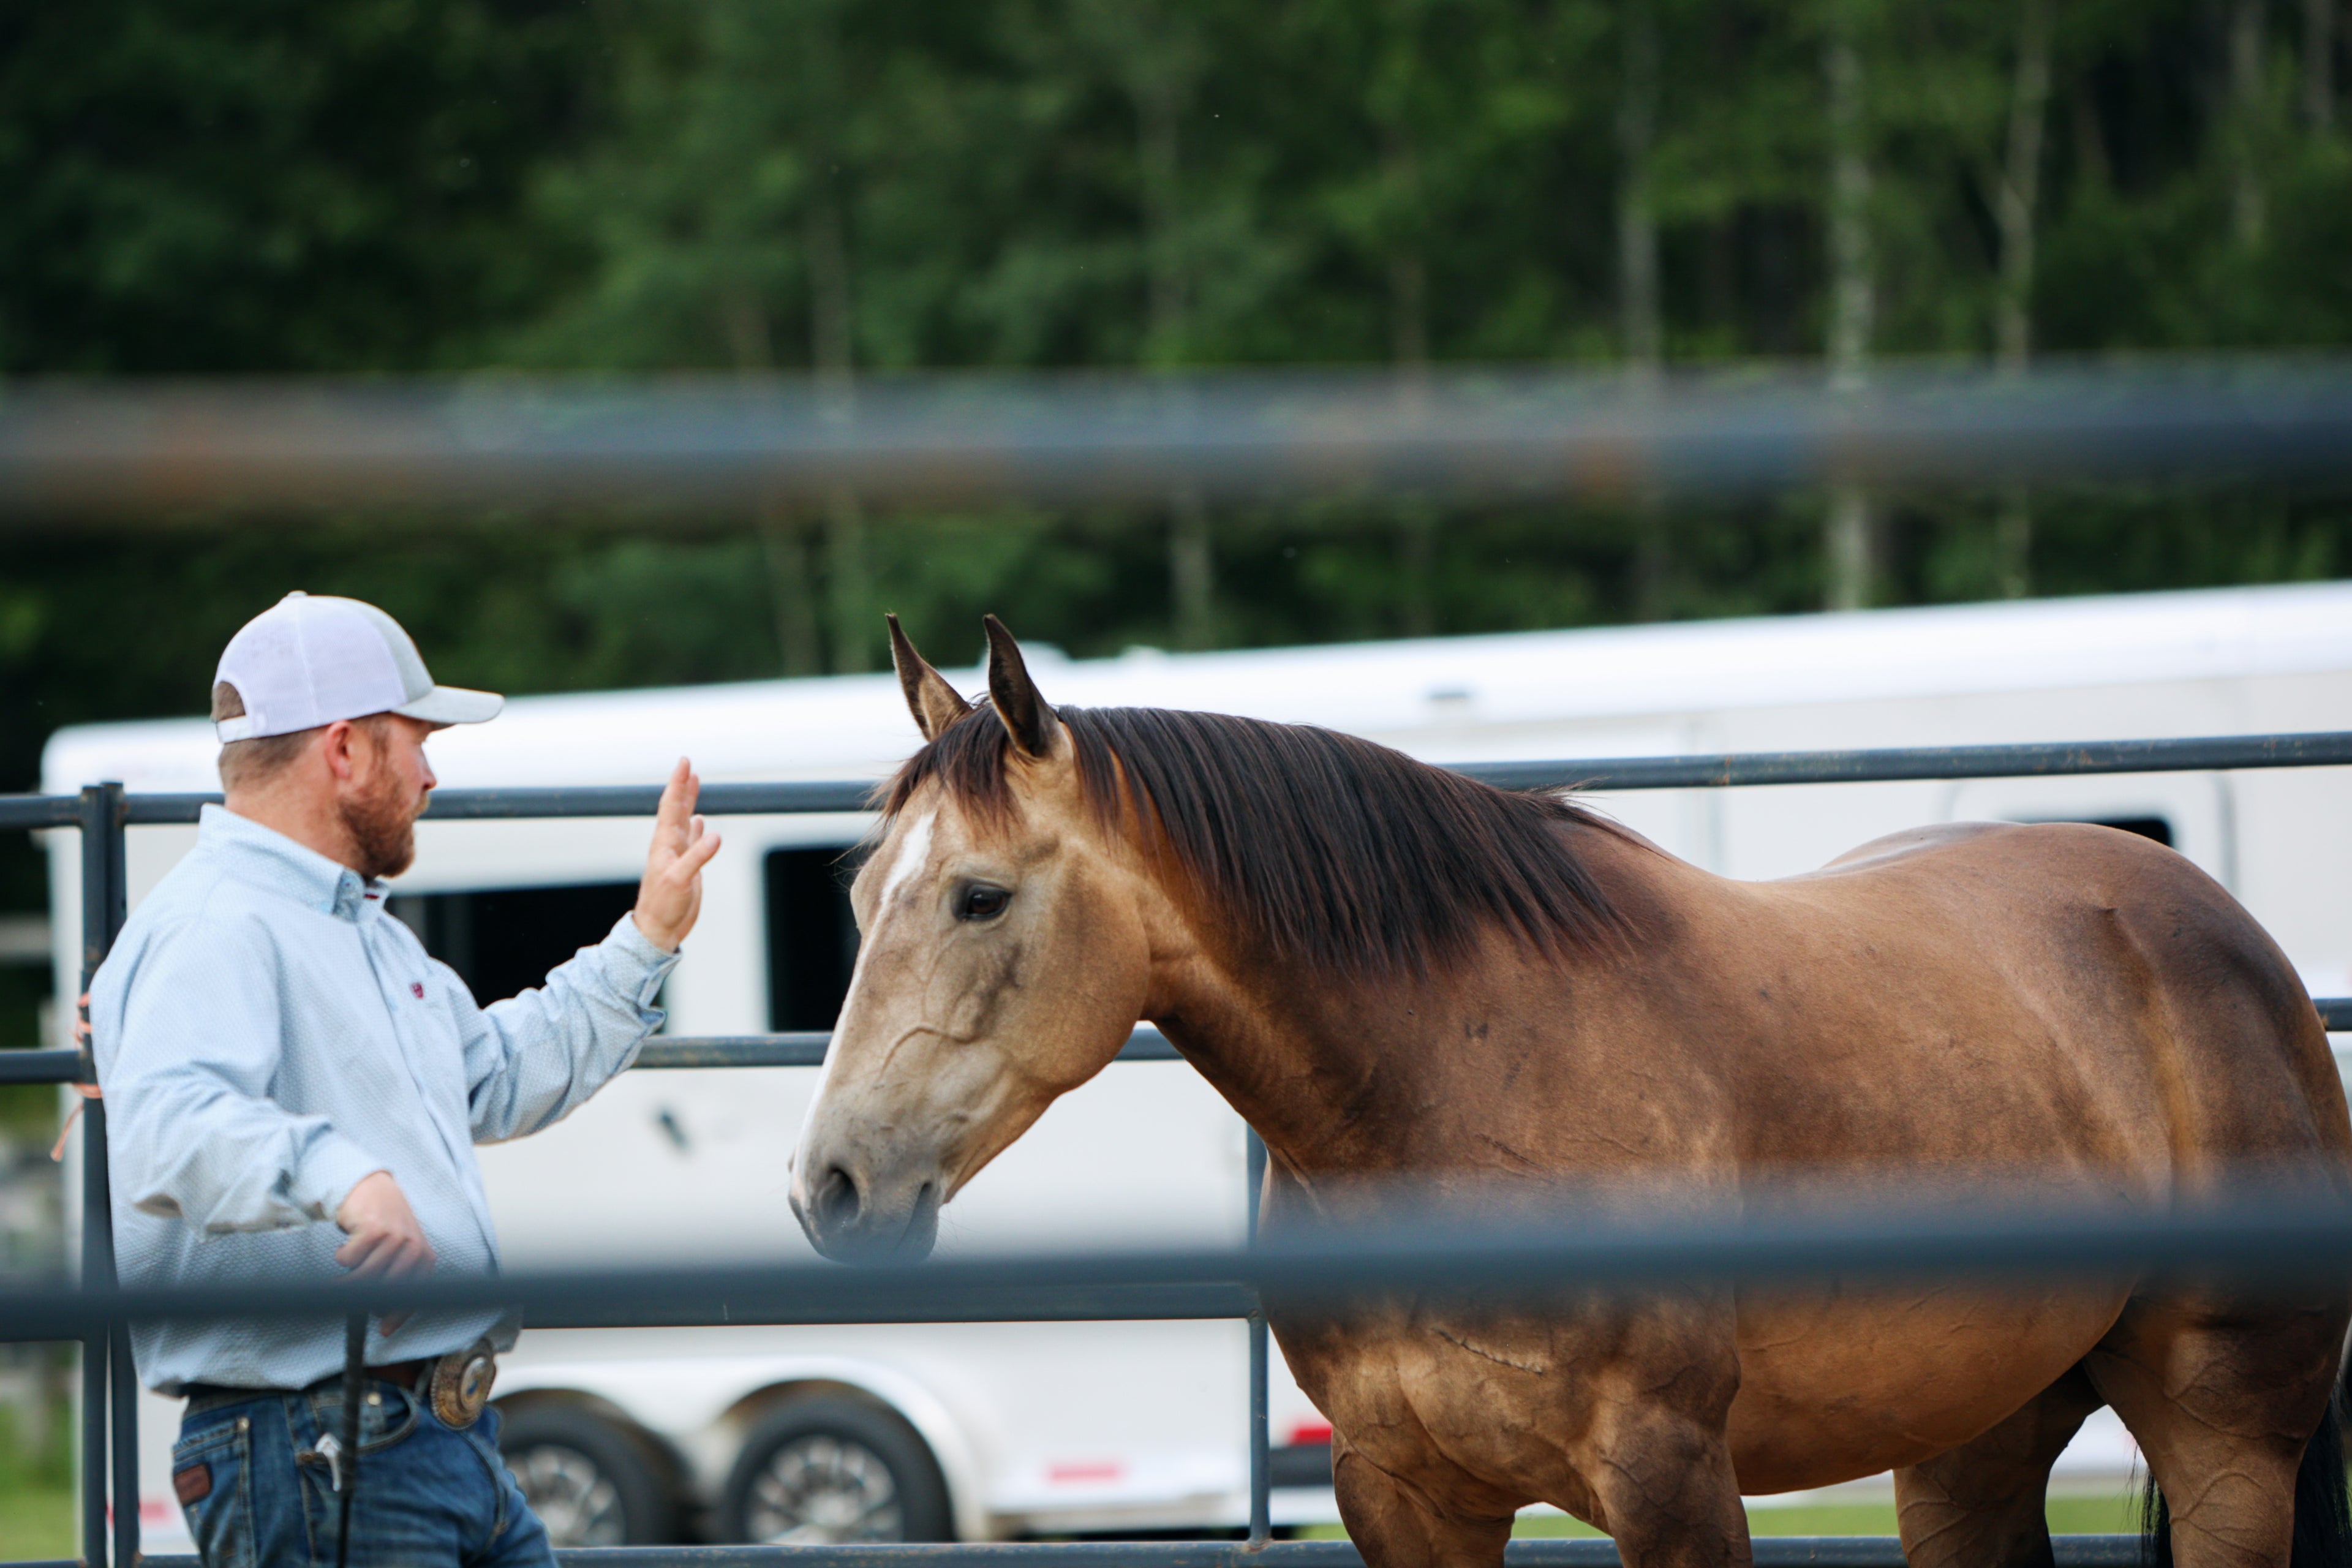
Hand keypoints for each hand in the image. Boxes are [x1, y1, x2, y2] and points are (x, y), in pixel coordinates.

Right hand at [335, 1170, 435, 1332]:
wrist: (373, 1189)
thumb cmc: (384, 1227)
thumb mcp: (399, 1252)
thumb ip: (396, 1279)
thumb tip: (383, 1318)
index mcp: (424, 1258)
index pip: (414, 1295)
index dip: (398, 1314)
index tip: (384, 1330)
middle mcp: (414, 1248)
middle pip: (386, 1289)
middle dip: (364, 1298)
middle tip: (346, 1298)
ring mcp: (395, 1237)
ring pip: (364, 1276)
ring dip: (346, 1281)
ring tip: (338, 1279)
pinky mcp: (374, 1228)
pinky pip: (349, 1259)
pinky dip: (342, 1256)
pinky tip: (346, 1246)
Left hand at [632, 758, 722, 952]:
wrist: (658, 928)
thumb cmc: (662, 905)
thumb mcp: (679, 880)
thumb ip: (697, 857)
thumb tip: (715, 835)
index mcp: (664, 843)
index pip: (671, 806)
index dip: (678, 784)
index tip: (685, 763)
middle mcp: (669, 845)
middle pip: (676, 808)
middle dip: (683, 786)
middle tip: (687, 765)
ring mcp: (678, 855)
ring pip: (684, 821)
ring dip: (689, 802)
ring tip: (694, 784)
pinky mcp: (687, 867)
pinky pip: (692, 840)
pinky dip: (696, 827)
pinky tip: (699, 821)